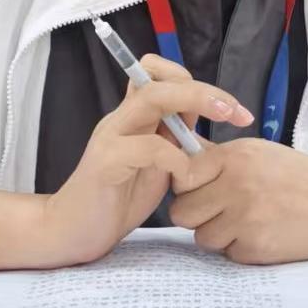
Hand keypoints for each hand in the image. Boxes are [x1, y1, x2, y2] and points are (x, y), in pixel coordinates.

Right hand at [44, 54, 253, 264]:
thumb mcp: (157, 167)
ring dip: (194, 102)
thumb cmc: (117, 200)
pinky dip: (175, 157)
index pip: (159, 75)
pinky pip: (147, 147)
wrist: (71, 233)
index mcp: (134, 117)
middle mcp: (121, 119)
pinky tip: (187, 176)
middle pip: (160, 79)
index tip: (231, 109)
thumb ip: (176, 142)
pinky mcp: (106, 163)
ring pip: (151, 98)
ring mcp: (111, 137)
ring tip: (224, 119)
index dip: (197, 84)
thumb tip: (211, 127)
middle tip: (236, 111)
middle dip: (205, 89)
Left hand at [170, 138, 307, 264]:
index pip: (181, 175)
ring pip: (201, 237)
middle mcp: (235, 186)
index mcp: (234, 157)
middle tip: (218, 209)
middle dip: (196, 213)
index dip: (186, 185)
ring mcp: (244, 219)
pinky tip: (260, 233)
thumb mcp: (257, 152)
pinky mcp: (255, 248)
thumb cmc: (298, 175)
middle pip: (182, 211)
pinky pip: (226, 253)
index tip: (199, 188)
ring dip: (217, 233)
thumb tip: (178, 151)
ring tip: (244, 221)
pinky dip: (239, 248)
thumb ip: (217, 156)